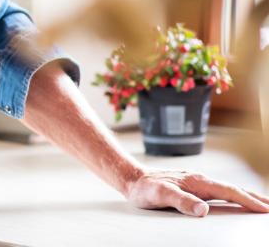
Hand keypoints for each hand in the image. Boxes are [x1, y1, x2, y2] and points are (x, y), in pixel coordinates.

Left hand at [125, 168, 268, 216]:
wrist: (133, 179)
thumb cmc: (145, 189)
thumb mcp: (160, 196)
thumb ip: (181, 202)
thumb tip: (203, 210)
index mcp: (197, 182)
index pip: (229, 191)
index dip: (248, 200)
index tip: (265, 209)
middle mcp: (200, 180)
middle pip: (233, 189)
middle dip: (254, 198)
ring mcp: (198, 183)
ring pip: (228, 190)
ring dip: (246, 196)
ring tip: (263, 204)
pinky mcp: (194, 187)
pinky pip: (219, 192)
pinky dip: (234, 196)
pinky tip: (236, 201)